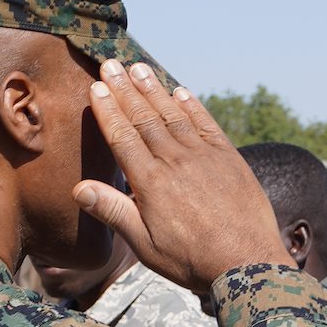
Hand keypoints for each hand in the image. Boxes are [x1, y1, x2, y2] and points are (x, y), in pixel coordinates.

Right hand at [76, 61, 292, 294]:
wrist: (246, 263)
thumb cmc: (192, 260)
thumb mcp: (146, 245)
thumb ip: (115, 212)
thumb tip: (80, 189)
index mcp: (150, 182)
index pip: (122, 136)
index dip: (108, 110)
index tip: (96, 87)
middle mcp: (175, 161)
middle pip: (144, 118)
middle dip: (125, 89)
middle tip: (111, 63)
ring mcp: (204, 156)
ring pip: (173, 115)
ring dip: (154, 90)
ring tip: (139, 68)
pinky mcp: (229, 158)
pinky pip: (206, 124)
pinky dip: (192, 106)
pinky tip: (180, 92)